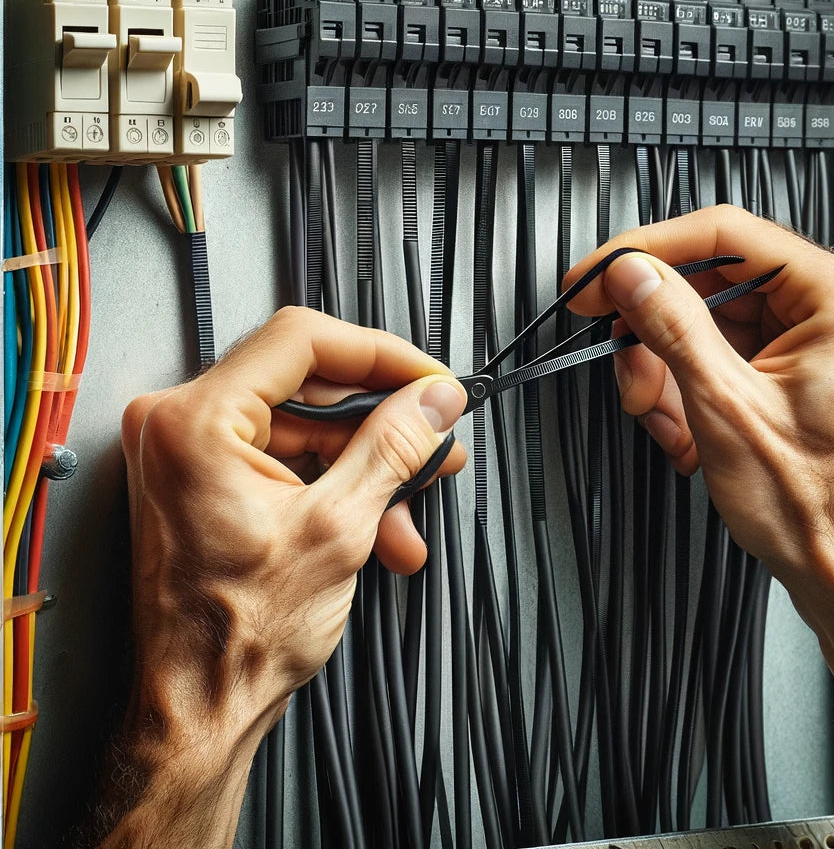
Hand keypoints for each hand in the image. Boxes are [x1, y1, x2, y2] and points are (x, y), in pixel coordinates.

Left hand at [102, 307, 465, 847]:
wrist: (198, 710)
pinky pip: (288, 461)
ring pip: (305, 429)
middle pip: (307, 384)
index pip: (302, 341)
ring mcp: (191, 455)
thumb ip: (394, 447)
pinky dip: (337, 486)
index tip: (427, 379)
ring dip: (368, 464)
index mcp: (195, 421)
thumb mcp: (338, 528)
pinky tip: (382, 526)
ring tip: (416, 497)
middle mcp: (180, 426)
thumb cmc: (235, 639)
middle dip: (382, 419)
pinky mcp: (207, 482)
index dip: (380, 355)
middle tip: (435, 430)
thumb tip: (434, 399)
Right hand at [566, 204, 833, 600]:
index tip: (599, 273)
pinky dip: (685, 381)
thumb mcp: (725, 407)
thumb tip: (631, 273)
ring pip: (704, 317)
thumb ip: (673, 326)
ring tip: (663, 415)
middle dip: (654, 327)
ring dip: (665, 364)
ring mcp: (813, 333)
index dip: (647, 250)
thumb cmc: (813, 504)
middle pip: (710, 278)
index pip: (724, 234)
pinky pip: (717, 346)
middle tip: (621, 356)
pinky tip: (683, 425)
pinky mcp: (791, 359)